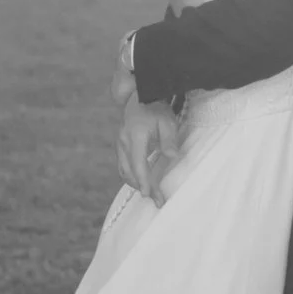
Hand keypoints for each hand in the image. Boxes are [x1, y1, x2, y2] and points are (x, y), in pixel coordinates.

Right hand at [113, 30, 187, 202]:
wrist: (141, 94)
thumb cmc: (157, 108)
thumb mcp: (168, 121)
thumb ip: (169, 139)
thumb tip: (173, 156)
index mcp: (135, 136)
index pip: (138, 165)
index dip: (144, 182)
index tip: (150, 195)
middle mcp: (123, 141)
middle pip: (129, 172)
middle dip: (142, 187)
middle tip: (156, 199)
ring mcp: (120, 143)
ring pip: (124, 170)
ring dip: (135, 183)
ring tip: (150, 192)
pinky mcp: (121, 144)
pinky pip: (123, 164)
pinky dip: (132, 175)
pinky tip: (142, 180)